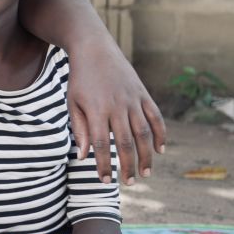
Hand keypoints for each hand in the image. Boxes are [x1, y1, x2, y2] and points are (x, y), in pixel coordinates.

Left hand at [67, 38, 164, 183]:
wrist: (94, 50)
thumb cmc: (80, 80)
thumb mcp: (73, 103)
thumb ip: (80, 129)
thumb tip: (84, 157)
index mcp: (96, 110)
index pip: (101, 145)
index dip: (104, 164)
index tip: (104, 180)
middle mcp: (117, 106)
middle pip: (126, 143)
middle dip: (128, 166)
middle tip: (129, 183)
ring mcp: (133, 100)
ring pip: (144, 134)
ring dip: (146, 156)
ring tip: (145, 173)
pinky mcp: (144, 94)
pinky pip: (156, 117)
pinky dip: (160, 134)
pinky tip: (160, 150)